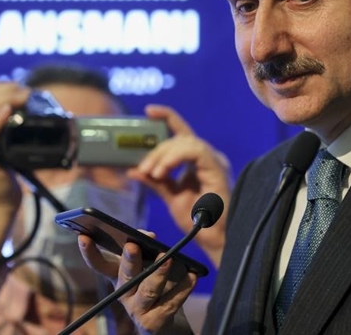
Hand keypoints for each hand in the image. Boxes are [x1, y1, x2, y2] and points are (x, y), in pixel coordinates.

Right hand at [78, 234, 196, 333]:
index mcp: (118, 278)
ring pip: (148, 291)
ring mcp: (138, 310)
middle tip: (133, 245)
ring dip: (158, 273)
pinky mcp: (154, 322)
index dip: (90, 252)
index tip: (84, 236)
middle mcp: (124, 294)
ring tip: (169, 259)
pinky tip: (192, 276)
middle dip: (129, 260)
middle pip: (126, 276)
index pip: (100, 264)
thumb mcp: (145, 265)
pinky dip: (183, 289)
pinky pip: (171, 303)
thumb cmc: (152, 285)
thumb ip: (145, 247)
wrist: (161, 321)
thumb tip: (149, 236)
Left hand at [130, 105, 230, 266]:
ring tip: (153, 173)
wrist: (213, 239)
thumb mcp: (171, 197)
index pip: (182, 133)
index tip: (149, 111)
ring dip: (164, 155)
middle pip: (178, 139)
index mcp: (198, 162)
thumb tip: (134, 170)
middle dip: (156, 151)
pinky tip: (163, 171)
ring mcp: (214, 161)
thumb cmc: (198, 222)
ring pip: (186, 142)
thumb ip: (156, 182)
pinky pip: (195, 150)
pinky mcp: (217, 167)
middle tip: (143, 169)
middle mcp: (207, 158)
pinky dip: (175, 158)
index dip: (167, 117)